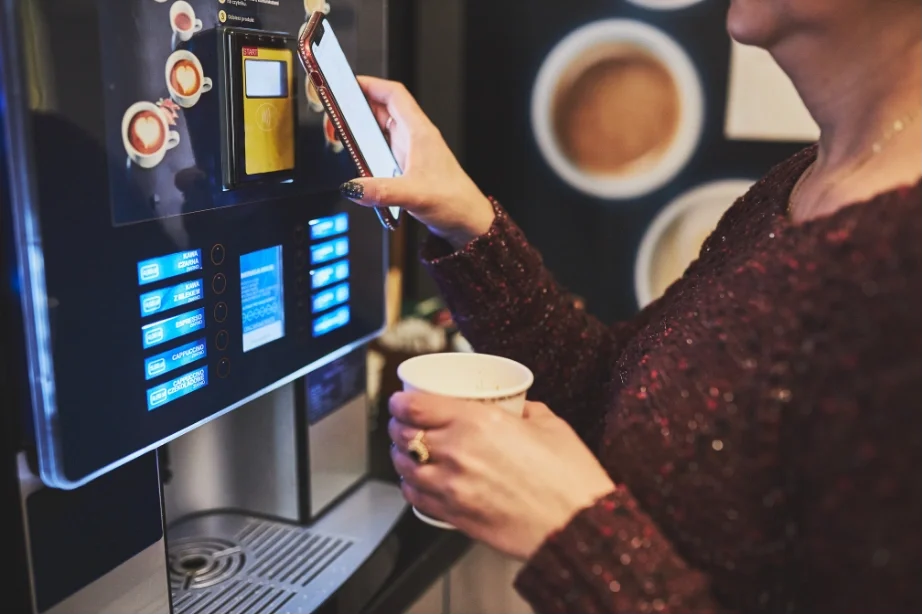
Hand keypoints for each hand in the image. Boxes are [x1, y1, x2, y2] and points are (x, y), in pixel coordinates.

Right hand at [340, 76, 495, 248]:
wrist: (467, 220)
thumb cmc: (453, 201)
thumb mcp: (414, 194)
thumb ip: (381, 190)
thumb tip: (352, 187)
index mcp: (419, 132)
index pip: (394, 94)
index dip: (369, 84)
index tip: (345, 84)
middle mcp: (415, 137)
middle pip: (382, 108)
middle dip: (356, 107)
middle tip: (335, 117)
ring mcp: (411, 151)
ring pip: (382, 127)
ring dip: (361, 127)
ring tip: (340, 133)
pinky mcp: (408, 165)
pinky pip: (383, 147)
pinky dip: (367, 146)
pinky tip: (358, 158)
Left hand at [388, 392, 615, 560]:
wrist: (577, 527)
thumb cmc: (570, 478)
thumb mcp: (550, 425)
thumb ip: (525, 410)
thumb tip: (515, 405)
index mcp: (478, 422)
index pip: (416, 406)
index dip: (400, 401)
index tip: (400, 400)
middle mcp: (457, 451)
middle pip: (404, 434)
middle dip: (398, 426)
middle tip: (403, 423)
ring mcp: (452, 486)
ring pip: (404, 466)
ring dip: (400, 455)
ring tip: (406, 451)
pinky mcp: (454, 516)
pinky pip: (416, 497)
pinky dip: (410, 486)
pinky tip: (417, 480)